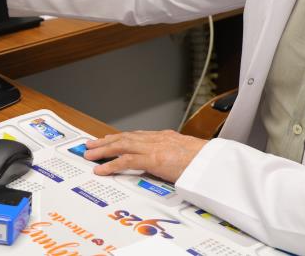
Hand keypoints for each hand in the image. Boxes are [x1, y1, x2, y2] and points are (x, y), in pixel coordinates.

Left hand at [84, 130, 207, 183]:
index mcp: (165, 137)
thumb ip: (175, 158)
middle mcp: (157, 138)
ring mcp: (153, 147)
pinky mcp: (152, 158)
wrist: (214, 161)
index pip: (137, 136)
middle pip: (125, 137)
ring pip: (121, 145)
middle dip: (106, 141)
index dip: (121, 138)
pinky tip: (101, 169)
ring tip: (89, 154)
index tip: (110, 139)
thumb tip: (168, 166)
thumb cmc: (206, 161)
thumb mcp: (188, 155)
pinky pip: (126, 160)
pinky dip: (111, 164)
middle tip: (92, 144)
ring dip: (103, 150)